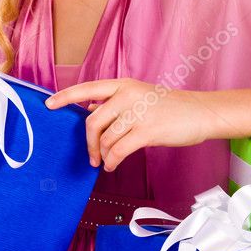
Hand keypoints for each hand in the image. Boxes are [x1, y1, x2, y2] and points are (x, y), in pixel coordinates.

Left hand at [44, 78, 215, 171]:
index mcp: (124, 85)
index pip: (87, 88)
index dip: (66, 97)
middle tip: (91, 156)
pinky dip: (112, 162)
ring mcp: (138, 112)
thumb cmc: (170, 106)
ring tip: (107, 161)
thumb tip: (90, 108)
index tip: (49, 105)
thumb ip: (114, 103)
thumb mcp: (139, 97)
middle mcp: (128, 95)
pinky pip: (119, 151)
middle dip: (89, 143)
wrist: (201, 112)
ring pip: (106, 139)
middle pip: (93, 121)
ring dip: (103, 155)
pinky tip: (113, 166)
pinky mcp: (148, 131)